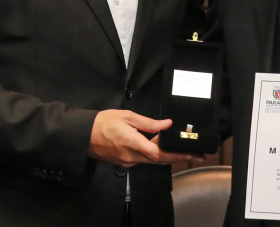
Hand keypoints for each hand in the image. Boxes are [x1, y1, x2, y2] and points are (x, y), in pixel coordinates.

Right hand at [88, 110, 204, 166]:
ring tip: (181, 148)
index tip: (191, 153)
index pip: (159, 154)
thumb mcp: (127, 116)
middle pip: (160, 160)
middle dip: (179, 157)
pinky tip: (159, 147)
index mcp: (133, 143)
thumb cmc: (102, 124)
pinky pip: (144, 160)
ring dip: (167, 155)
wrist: (83, 135)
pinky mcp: (125, 162)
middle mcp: (131, 157)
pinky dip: (154, 154)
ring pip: (153, 161)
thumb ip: (148, 122)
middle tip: (195, 154)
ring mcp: (128, 162)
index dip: (176, 154)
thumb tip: (165, 124)